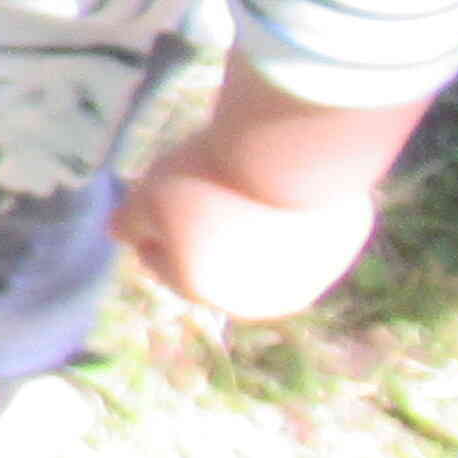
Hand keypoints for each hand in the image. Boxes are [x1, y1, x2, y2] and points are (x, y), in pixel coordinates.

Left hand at [117, 151, 378, 318]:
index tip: (159, 197)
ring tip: (245, 185)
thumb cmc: (207, 178)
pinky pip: (309, 232)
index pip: (164, 262)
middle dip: (205, 233)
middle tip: (202, 188)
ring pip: (268, 252)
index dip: (155, 229)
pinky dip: (295, 214)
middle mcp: (257, 300)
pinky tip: (287, 183)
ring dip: (253, 228)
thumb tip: (117, 234)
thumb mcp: (149, 194)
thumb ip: (129, 221)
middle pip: (219, 262)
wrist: (288, 157)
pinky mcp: (341, 251)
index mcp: (202, 290)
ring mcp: (306, 279)